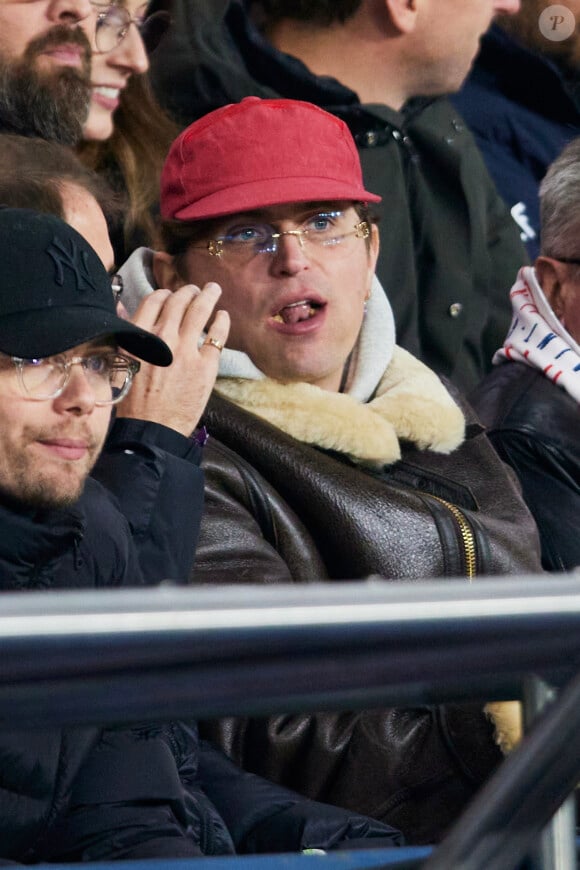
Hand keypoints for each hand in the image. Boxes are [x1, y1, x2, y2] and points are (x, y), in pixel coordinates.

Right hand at [116, 283, 229, 435]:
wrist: (151, 429)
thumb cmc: (133, 401)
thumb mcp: (121, 363)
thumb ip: (125, 333)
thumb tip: (122, 307)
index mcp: (138, 336)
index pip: (154, 300)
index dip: (165, 293)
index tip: (171, 294)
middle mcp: (162, 337)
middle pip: (179, 301)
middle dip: (189, 291)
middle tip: (196, 289)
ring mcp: (186, 350)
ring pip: (200, 311)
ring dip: (209, 296)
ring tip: (214, 290)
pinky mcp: (206, 365)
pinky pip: (217, 335)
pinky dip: (222, 322)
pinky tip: (223, 316)